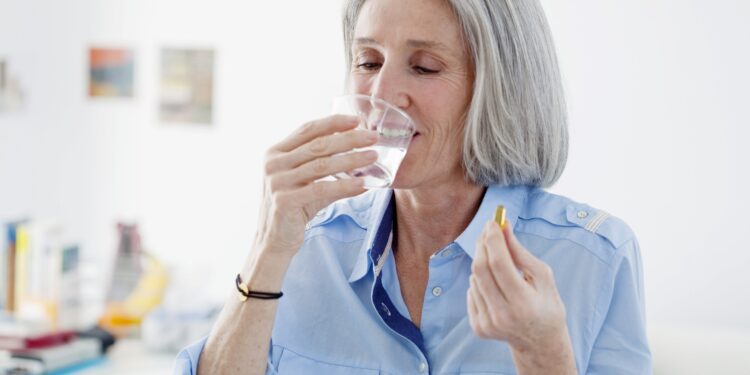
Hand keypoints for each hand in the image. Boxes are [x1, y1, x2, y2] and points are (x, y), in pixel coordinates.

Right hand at [253, 115, 378, 256]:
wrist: (274, 240)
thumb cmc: (295, 208)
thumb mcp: (310, 183)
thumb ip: (328, 167)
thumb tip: (363, 157)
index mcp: (276, 152)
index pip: (307, 129)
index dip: (333, 123)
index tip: (357, 120)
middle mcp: (274, 163)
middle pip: (317, 145)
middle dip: (348, 139)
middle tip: (373, 137)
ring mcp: (277, 182)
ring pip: (321, 165)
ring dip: (351, 160)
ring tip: (373, 157)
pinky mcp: (284, 201)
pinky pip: (320, 189)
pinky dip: (344, 186)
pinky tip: (362, 184)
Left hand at [467, 220, 575, 372]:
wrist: (540, 342)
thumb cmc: (546, 303)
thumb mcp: (543, 276)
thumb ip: (520, 252)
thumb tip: (502, 226)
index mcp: (524, 302)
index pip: (499, 264)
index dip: (493, 240)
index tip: (492, 222)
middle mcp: (503, 315)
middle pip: (480, 269)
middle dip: (483, 245)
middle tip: (488, 231)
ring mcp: (488, 324)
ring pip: (474, 279)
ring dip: (484, 264)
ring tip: (501, 268)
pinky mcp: (478, 327)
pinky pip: (471, 292)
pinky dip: (481, 283)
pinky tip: (496, 289)